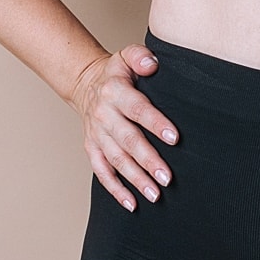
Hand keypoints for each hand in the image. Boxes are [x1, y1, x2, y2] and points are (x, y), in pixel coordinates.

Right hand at [70, 44, 180, 211]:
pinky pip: (102, 172)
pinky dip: (115, 190)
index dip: (156, 124)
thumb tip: (153, 65)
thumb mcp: (126, 55)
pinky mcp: (92, 149)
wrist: (86, 84)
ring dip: (135, 180)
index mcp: (115, 92)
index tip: (174, 139)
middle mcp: (104, 115)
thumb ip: (140, 56)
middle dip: (148, 160)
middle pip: (127, 141)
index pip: (138, 109)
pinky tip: (132, 204)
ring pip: (116, 160)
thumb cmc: (116, 72)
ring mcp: (96, 134)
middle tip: (167, 178)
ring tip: (155, 195)